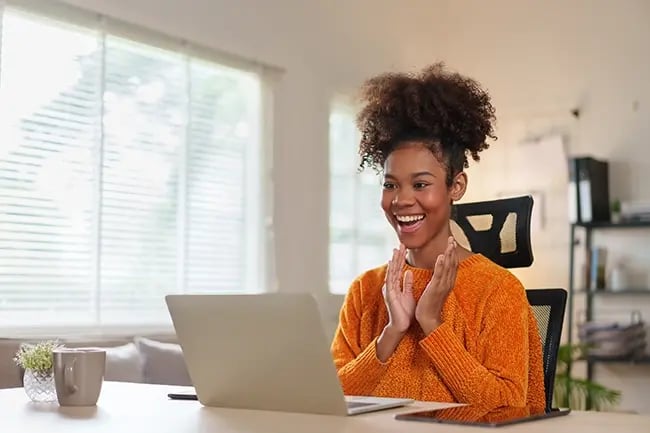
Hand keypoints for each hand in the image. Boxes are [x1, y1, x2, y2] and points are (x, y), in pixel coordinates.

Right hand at [376, 244, 414, 361]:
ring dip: (394, 261)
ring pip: (392, 271)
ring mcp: (389, 289)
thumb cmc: (405, 312)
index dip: (401, 258)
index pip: (398, 269)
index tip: (404, 248)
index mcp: (396, 285)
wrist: (401, 325)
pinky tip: (392, 264)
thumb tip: (408, 272)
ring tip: (397, 250)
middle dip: (397, 256)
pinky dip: (391, 271)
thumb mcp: (408, 294)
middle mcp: (391, 286)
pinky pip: (390, 280)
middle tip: (401, 244)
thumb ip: (407, 283)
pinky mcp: (389, 294)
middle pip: (394, 268)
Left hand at [415, 237, 458, 334]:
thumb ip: (438, 280)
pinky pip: (439, 275)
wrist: (428, 319)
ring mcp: (443, 286)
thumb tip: (438, 272)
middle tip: (452, 238)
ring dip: (449, 254)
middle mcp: (447, 283)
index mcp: (447, 283)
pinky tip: (442, 256)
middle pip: (453, 264)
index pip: (452, 266)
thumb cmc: (429, 305)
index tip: (452, 243)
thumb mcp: (435, 289)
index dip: (452, 254)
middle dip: (452, 250)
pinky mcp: (436, 289)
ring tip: (450, 243)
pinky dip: (441, 265)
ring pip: (448, 267)